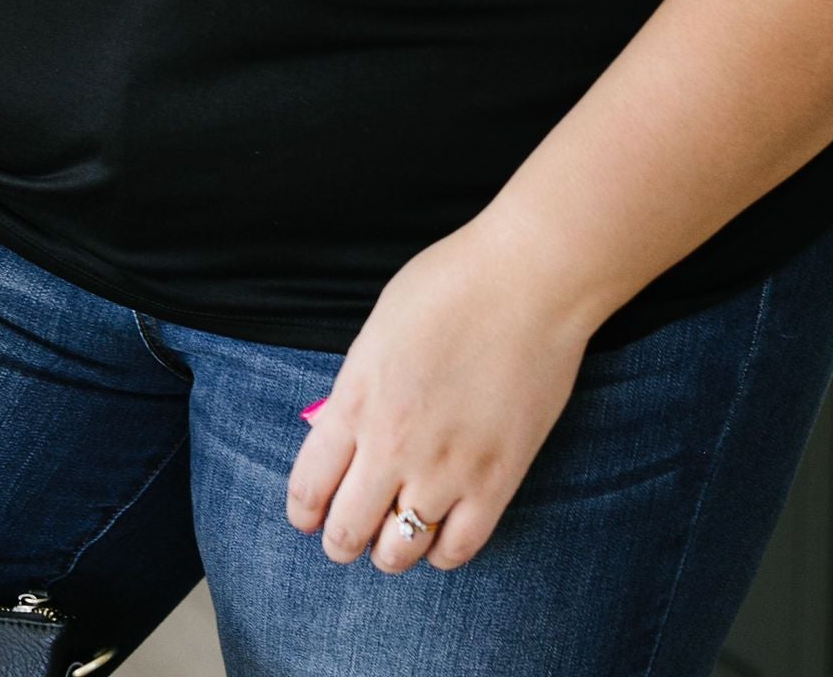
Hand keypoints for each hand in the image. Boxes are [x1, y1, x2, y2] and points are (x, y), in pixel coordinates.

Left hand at [286, 211, 594, 573]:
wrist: (527, 280)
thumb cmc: (451, 285)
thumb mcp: (379, 331)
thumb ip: (358, 389)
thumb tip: (347, 431)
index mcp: (355, 400)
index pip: (308, 487)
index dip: (304, 512)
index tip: (309, 517)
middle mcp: (391, 445)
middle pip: (346, 531)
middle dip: (341, 540)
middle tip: (348, 534)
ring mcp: (445, 469)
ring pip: (398, 553)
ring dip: (389, 551)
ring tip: (395, 536)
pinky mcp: (496, 481)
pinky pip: (457, 550)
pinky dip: (441, 552)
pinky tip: (441, 530)